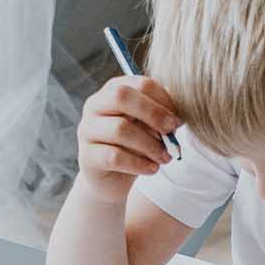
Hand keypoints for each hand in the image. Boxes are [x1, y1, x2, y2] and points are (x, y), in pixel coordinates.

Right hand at [76, 76, 181, 203]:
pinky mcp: (87, 157)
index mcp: (112, 91)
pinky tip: (152, 169)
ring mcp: (87, 131)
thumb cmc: (134, 148)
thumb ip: (159, 117)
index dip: (162, 100)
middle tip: (170, 132)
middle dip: (152, 113)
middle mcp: (94, 106)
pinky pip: (115, 157)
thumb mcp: (149, 128)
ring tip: (165, 157)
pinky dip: (139, 164)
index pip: (139, 84)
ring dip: (150, 144)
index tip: (177, 120)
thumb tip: (175, 119)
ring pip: (120, 129)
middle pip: (121, 96)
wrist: (112, 181)